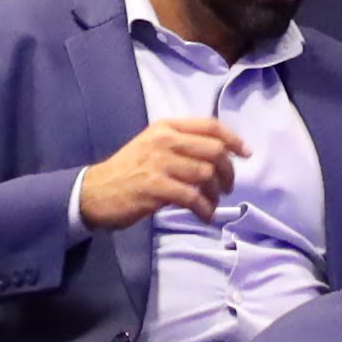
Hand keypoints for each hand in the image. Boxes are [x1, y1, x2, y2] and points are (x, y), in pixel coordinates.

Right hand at [77, 119, 250, 230]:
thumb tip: (221, 154)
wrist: (95, 191)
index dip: (233, 139)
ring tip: (212, 204)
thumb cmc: (129, 170)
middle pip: (214, 150)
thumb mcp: (154, 146)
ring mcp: (159, 163)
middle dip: (228, 172)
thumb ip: (183, 144)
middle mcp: (164, 140)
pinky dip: (205, 209)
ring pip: (206, 174)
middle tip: (227, 188)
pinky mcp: (155, 187)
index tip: (246, 154)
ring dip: (216, 194)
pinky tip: (204, 215)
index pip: (210, 126)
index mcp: (166, 126)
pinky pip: (192, 197)